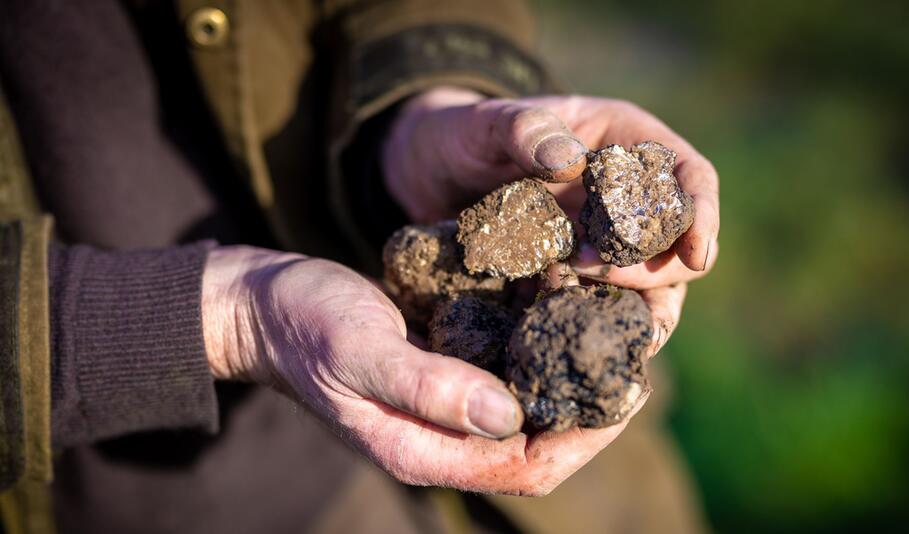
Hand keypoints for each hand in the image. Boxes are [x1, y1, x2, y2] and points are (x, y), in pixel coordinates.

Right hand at [201, 245, 686, 494]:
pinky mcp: (447, 364)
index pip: (527, 467)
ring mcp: (447, 401)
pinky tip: (568, 303)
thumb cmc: (305, 327)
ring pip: (531, 404)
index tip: (626, 391)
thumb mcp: (359, 354)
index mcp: (424, 450)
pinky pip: (508, 366)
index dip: (585, 438)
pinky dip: (543, 342)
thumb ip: (428, 389)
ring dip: (574, 372)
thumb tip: (508, 415)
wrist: (266, 303)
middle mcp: (444, 434)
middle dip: (593, 408)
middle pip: (541, 442)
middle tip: (636, 354)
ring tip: (616, 328)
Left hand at [383, 87, 719, 288]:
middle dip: (651, 269)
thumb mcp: (485, 123)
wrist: (426, 173)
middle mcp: (624, 198)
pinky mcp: (570, 278)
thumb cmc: (463, 134)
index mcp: (625, 143)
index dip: (701, 216)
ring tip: (586, 317)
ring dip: (626, 307)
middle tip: (597, 273)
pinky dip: (584, 321)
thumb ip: (523, 129)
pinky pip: (595, 307)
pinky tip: (556, 330)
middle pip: (674, 244)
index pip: (690, 178)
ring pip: (644, 288)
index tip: (696, 255)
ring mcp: (600, 242)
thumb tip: (571, 160)